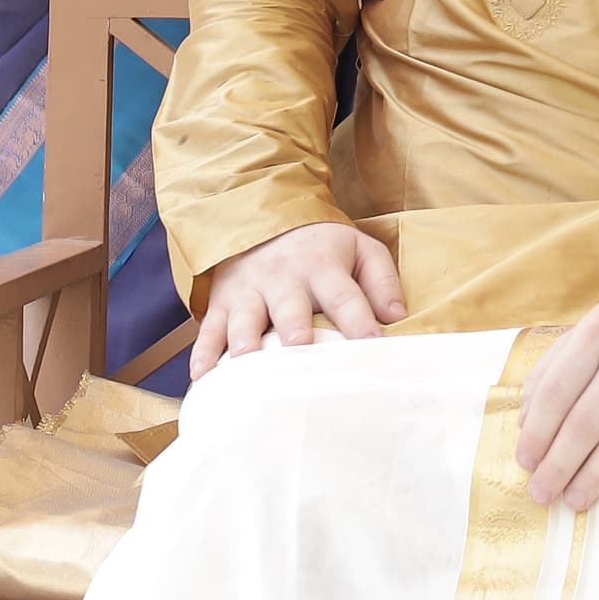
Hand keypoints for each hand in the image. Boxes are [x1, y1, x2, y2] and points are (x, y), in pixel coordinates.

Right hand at [188, 221, 404, 378]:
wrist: (264, 220)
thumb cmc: (320, 247)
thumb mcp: (359, 248)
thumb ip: (381, 280)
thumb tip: (395, 318)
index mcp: (322, 266)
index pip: (344, 296)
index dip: (358, 321)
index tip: (371, 347)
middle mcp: (283, 279)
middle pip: (290, 307)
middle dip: (294, 330)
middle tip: (300, 350)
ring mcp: (248, 292)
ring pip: (244, 320)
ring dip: (245, 344)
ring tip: (247, 370)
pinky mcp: (221, 303)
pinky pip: (209, 330)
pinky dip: (204, 355)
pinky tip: (203, 379)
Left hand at [515, 287, 598, 507]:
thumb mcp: (591, 327)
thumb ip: (554, 366)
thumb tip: (527, 420)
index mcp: (598, 331)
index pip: (557, 392)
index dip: (538, 433)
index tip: (525, 462)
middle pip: (586, 421)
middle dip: (558, 465)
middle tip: (542, 494)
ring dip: (595, 474)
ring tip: (576, 499)